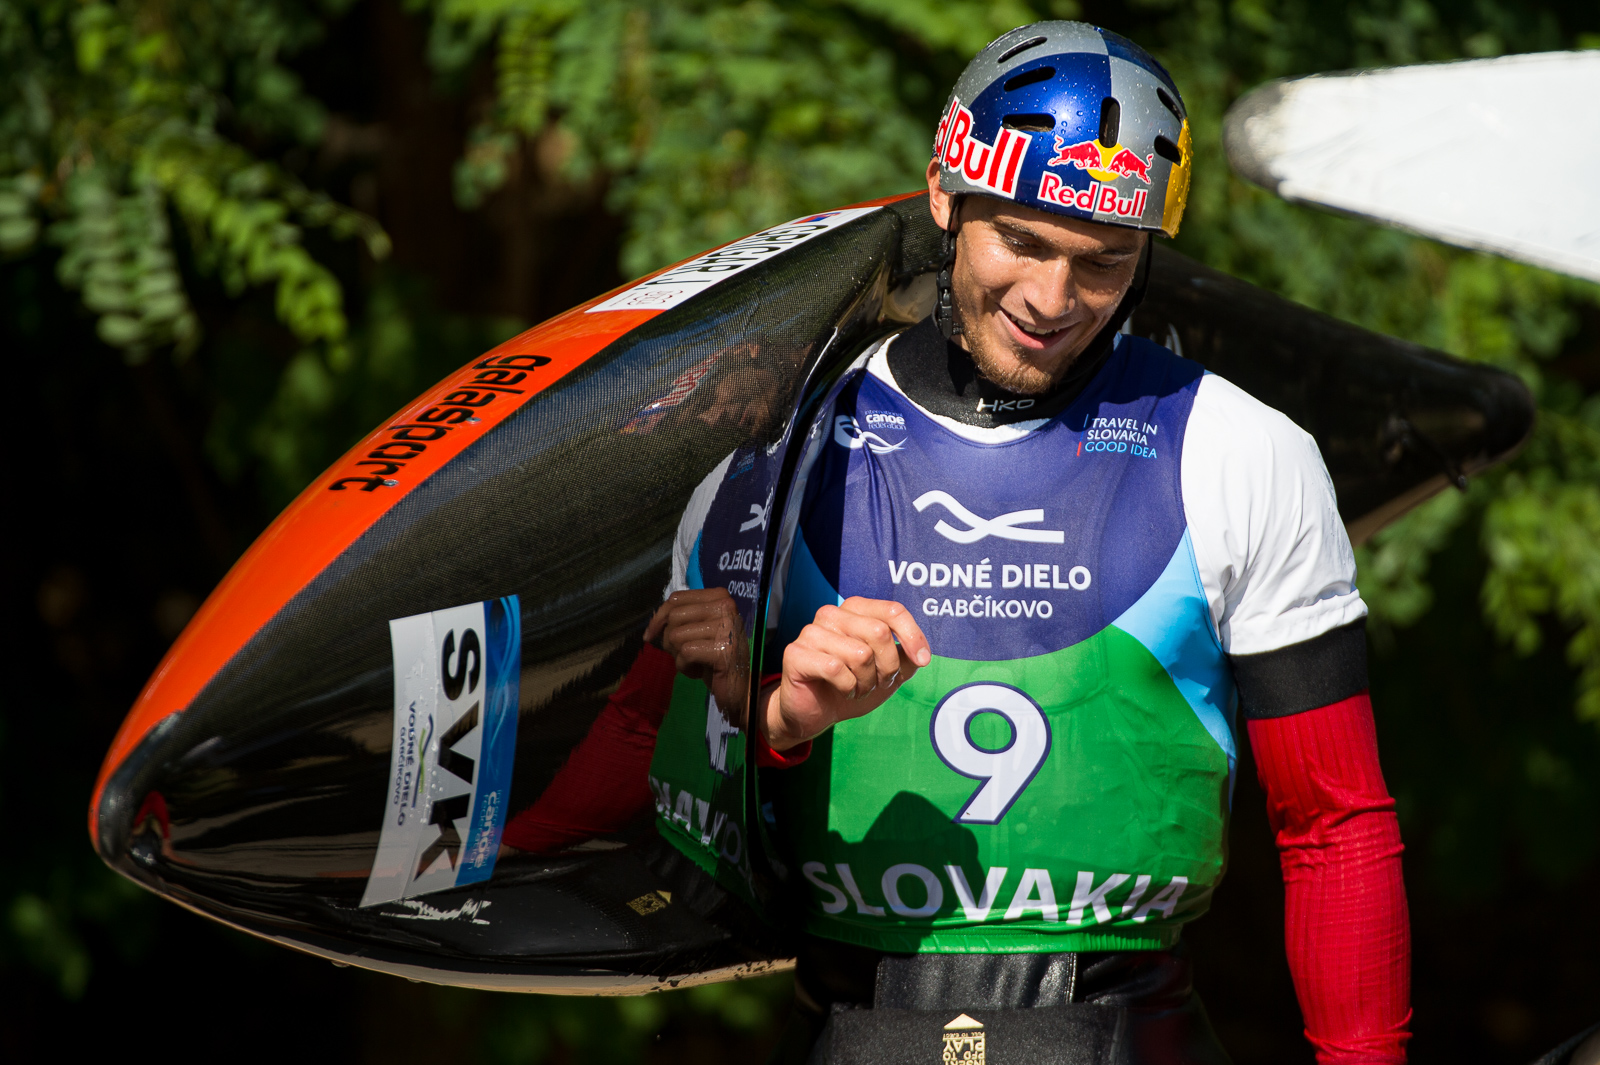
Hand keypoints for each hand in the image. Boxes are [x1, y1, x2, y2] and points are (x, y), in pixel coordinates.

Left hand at [645, 588, 749, 726]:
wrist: (738, 687)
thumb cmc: (713, 657)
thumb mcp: (696, 630)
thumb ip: (677, 619)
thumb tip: (653, 624)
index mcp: (720, 597)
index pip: (676, 599)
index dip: (658, 618)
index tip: (652, 635)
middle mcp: (726, 606)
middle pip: (674, 617)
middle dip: (671, 640)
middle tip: (687, 653)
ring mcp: (727, 627)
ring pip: (677, 635)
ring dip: (679, 656)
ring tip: (697, 662)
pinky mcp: (723, 649)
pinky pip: (685, 653)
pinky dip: (686, 667)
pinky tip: (701, 671)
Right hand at [760, 597, 930, 750]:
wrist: (816, 712)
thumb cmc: (851, 685)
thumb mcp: (888, 672)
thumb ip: (906, 658)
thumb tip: (920, 654)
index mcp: (855, 610)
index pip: (892, 611)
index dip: (913, 636)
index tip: (923, 660)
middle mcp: (832, 614)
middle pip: (879, 633)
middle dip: (888, 666)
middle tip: (879, 681)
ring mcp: (812, 632)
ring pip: (860, 654)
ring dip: (866, 681)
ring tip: (857, 687)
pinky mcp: (796, 653)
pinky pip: (836, 669)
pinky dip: (847, 688)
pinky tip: (842, 691)